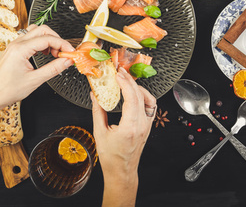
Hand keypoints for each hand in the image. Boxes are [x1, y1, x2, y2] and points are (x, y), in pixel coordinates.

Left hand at [0, 25, 73, 113]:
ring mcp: (14, 45)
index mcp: (20, 49)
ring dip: (48, 38)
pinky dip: (40, 42)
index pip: (47, 39)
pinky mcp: (14, 49)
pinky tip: (44, 53)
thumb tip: (67, 61)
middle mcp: (16, 44)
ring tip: (54, 52)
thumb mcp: (35, 80)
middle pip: (42, 29)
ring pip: (35, 31)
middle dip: (56, 39)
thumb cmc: (7, 90)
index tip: (70, 52)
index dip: (62, 44)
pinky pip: (29, 38)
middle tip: (63, 52)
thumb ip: (54, 69)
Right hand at [91, 68, 155, 189]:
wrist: (121, 171)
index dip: (125, 83)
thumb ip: (98, 111)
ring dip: (138, 88)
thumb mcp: (100, 132)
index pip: (132, 98)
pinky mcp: (148, 126)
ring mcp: (147, 125)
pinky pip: (151, 107)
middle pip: (140, 96)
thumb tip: (95, 94)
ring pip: (149, 99)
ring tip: (127, 82)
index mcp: (130, 127)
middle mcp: (142, 125)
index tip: (118, 74)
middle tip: (120, 73)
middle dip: (130, 81)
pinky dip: (144, 97)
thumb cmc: (110, 157)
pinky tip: (135, 94)